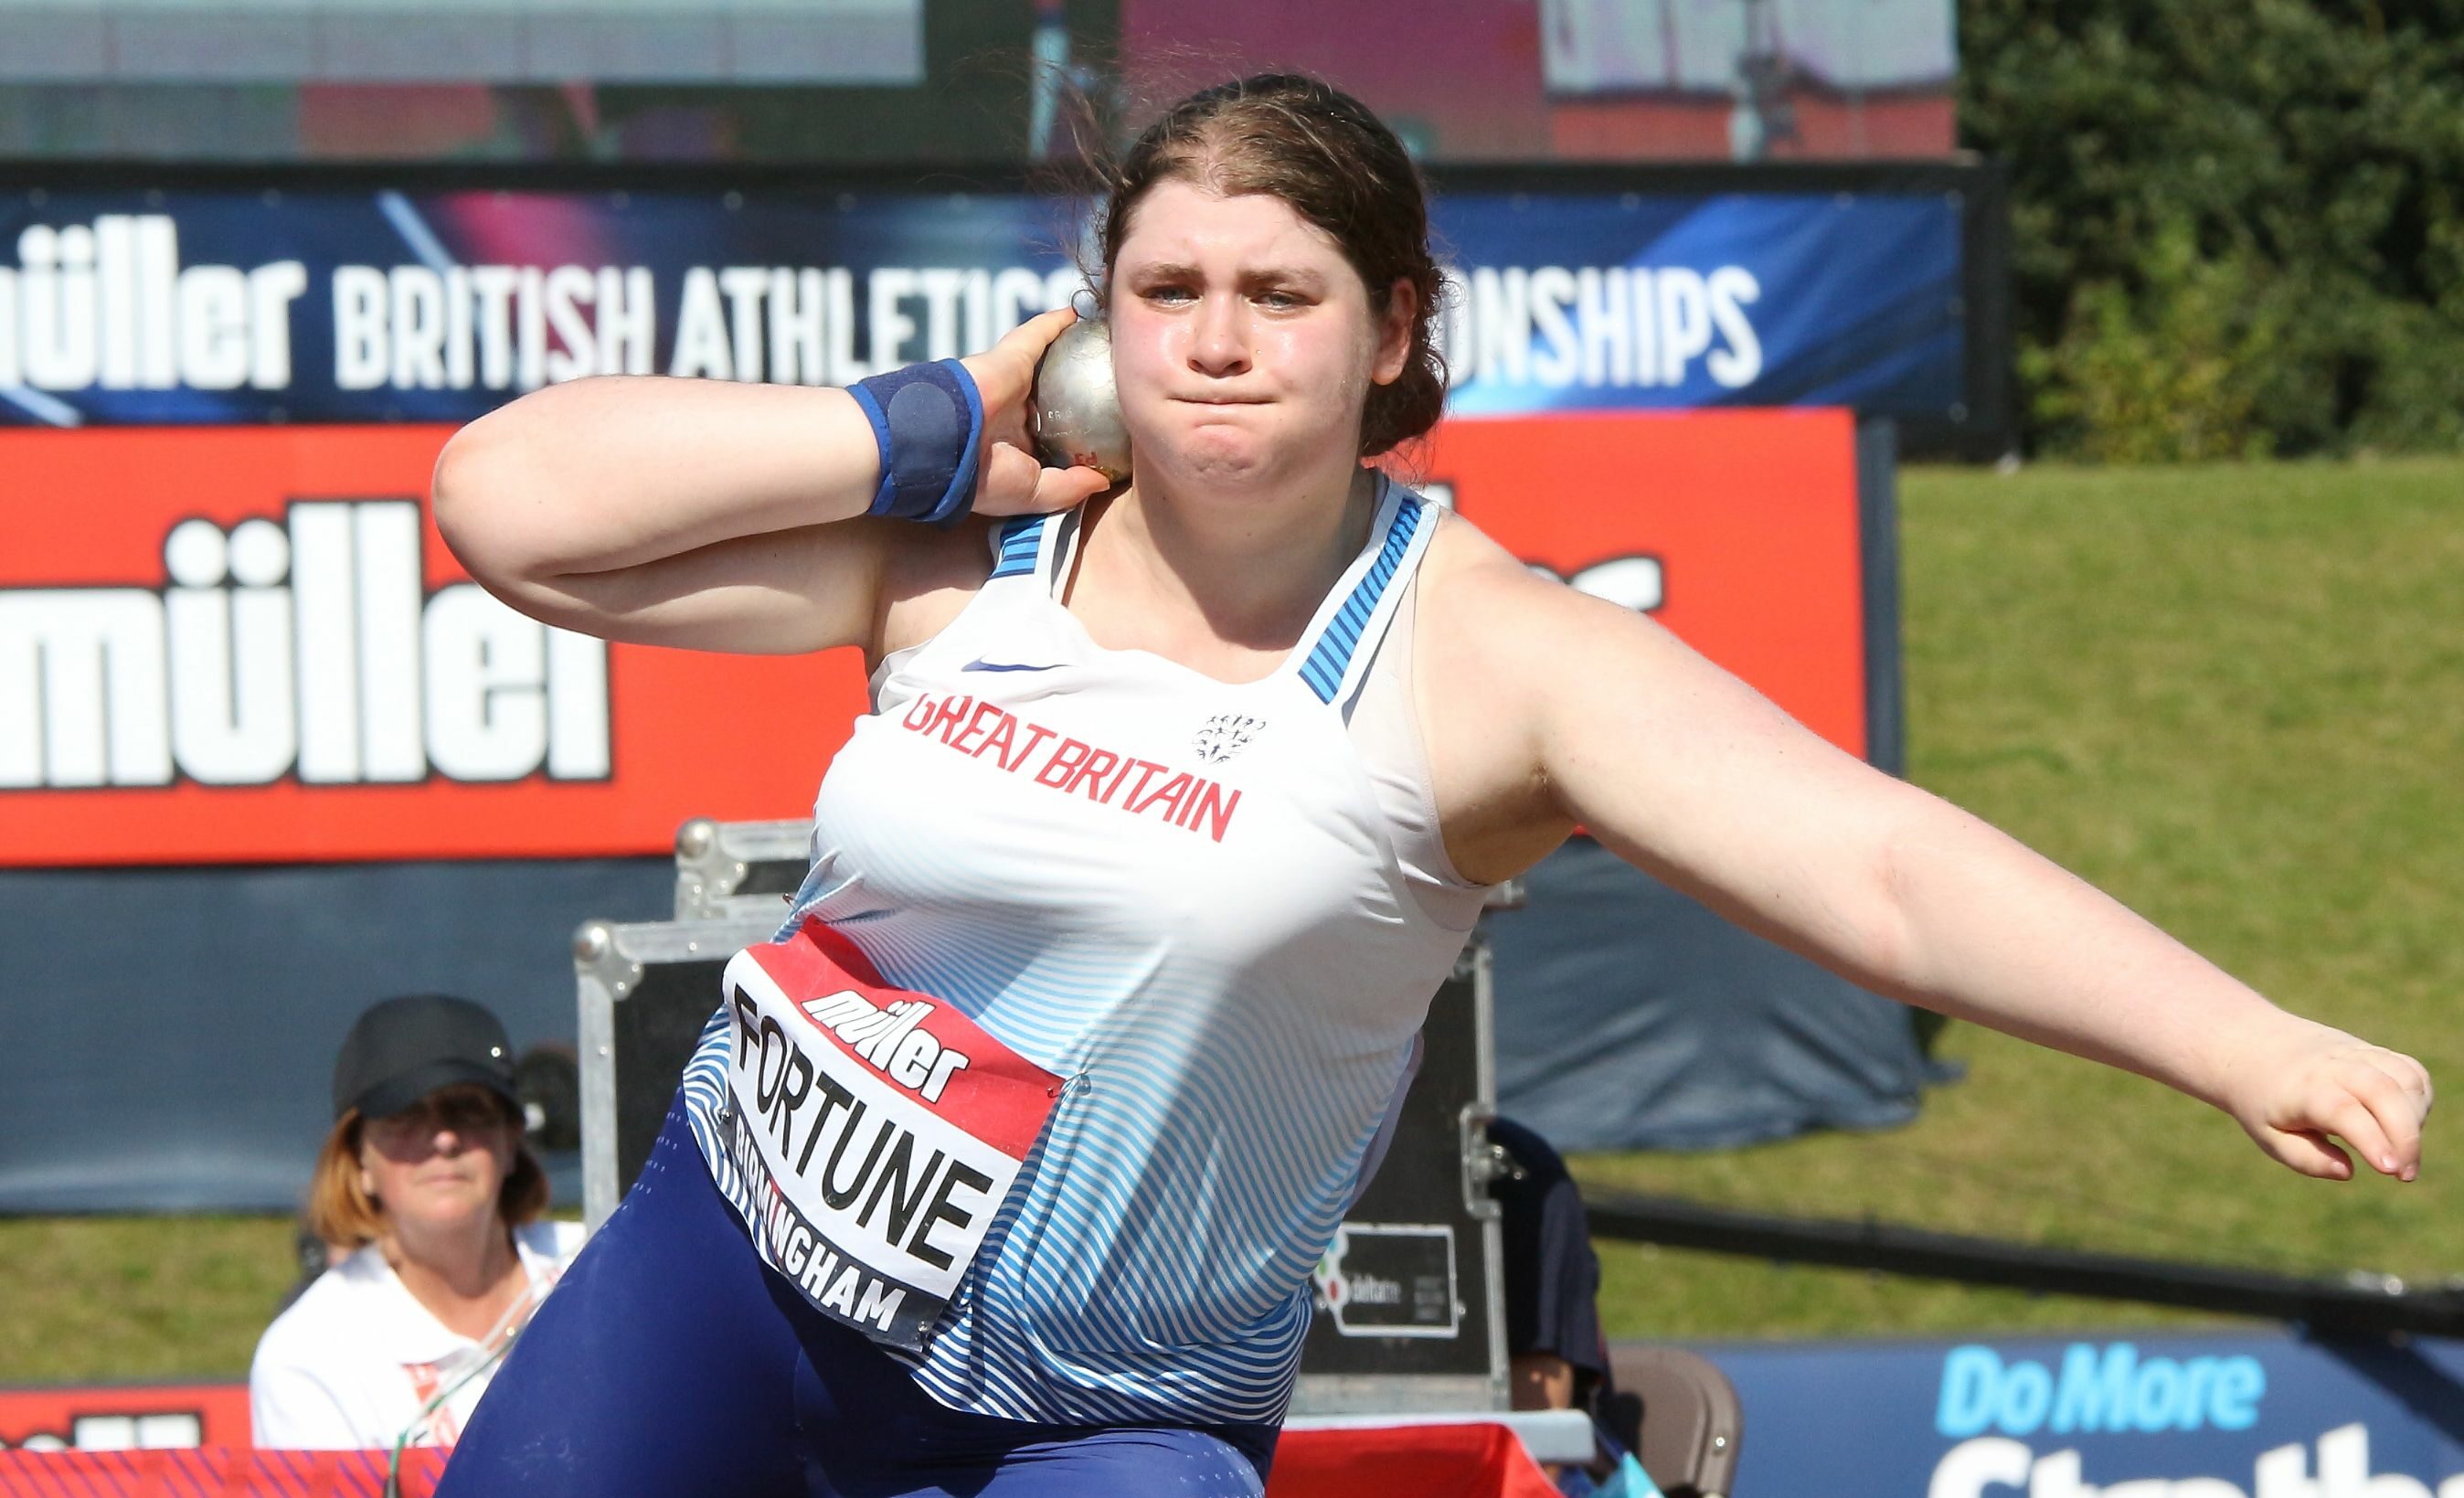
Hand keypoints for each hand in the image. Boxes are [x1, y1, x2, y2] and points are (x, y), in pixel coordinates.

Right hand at [960, 308, 1114, 516]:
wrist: (947, 444)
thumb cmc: (985, 477)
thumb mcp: (1035, 493)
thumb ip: (1070, 487)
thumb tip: (1103, 481)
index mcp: (1019, 448)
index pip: (1054, 439)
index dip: (1080, 435)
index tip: (1111, 434)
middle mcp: (1016, 415)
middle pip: (1055, 398)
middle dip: (1080, 391)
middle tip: (1113, 384)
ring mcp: (1012, 385)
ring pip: (1048, 363)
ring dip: (1071, 352)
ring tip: (1103, 345)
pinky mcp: (1010, 359)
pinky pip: (1037, 335)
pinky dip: (1055, 323)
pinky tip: (1080, 315)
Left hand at [2224, 1020, 2431, 1181]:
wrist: (2252, 1046)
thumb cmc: (2264, 1101)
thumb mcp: (2269, 1136)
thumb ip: (2306, 1158)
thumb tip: (2347, 1171)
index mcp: (2303, 1089)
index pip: (2345, 1110)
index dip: (2372, 1139)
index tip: (2389, 1169)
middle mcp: (2333, 1066)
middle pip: (2383, 1090)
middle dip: (2406, 1136)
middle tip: (2405, 1175)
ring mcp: (2357, 1054)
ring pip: (2405, 1077)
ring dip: (2417, 1120)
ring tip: (2402, 1152)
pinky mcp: (2374, 1051)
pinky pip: (2410, 1071)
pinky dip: (2420, 1100)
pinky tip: (2405, 1125)